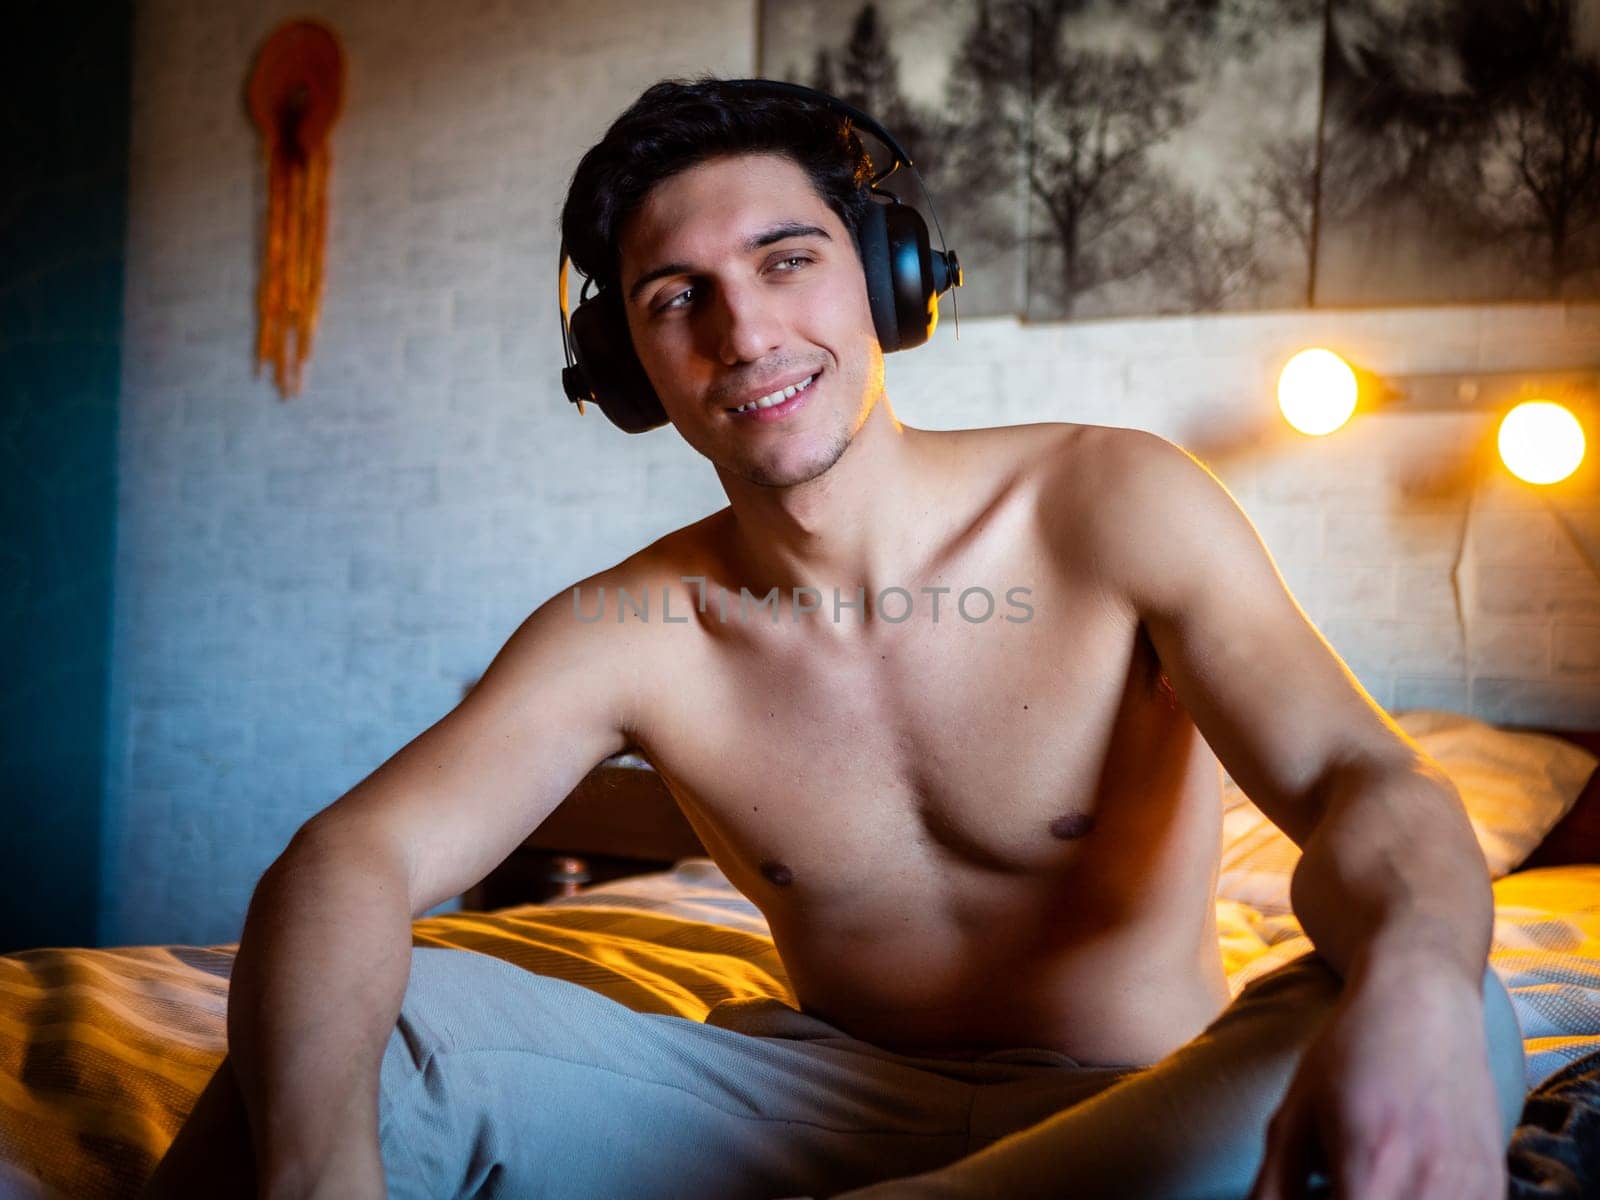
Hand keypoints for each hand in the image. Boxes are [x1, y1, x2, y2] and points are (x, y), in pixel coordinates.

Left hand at [1248, 961, 1505, 1199]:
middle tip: (1334, 1180)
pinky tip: (1401, 1180)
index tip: (1314, 1191)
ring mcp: (1471, 1189)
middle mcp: (1429, 1185)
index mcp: (1370, 1165)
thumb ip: (1272, 1185)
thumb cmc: (1349, 1055)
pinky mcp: (1494, 1187)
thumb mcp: (1294, 1113)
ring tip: (1365, 1180)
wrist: (1425, 1003)